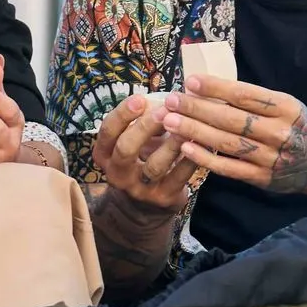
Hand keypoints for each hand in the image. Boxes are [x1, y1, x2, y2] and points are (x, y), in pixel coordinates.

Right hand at [94, 91, 191, 212]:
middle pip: (126, 149)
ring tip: (186, 127)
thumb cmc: (138, 161)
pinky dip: (190, 160)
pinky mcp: (162, 199)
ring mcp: (140, 188)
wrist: (141, 208)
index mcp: (105, 154)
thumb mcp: (132, 142)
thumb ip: (142, 121)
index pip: (108, 131)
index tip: (139, 98)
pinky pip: (178, 178)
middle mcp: (117, 173)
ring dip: (171, 145)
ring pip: (154, 166)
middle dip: (144, 128)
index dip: (122, 114)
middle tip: (164, 111)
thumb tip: (166, 99)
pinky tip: (201, 144)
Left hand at [160, 75, 306, 198]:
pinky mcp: (262, 178)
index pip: (245, 95)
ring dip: (194, 131)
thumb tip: (214, 89)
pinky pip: (229, 168)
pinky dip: (206, 159)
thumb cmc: (301, 128)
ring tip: (169, 122)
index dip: (216, 88)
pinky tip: (185, 148)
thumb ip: (256, 100)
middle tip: (171, 100)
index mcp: (285, 107)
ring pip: (226, 143)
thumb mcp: (288, 106)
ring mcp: (270, 157)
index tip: (191, 81)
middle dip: (197, 109)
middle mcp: (278, 132)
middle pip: (231, 119)